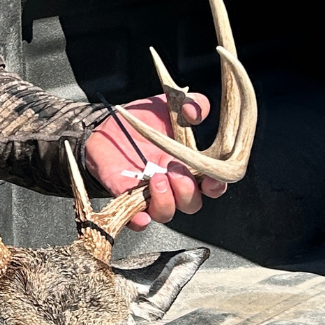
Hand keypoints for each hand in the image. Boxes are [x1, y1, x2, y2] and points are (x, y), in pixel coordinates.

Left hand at [83, 94, 227, 230]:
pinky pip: (136, 220)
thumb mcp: (169, 105)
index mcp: (190, 165)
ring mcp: (150, 194)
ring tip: (156, 178)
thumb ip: (192, 104)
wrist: (107, 125)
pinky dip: (140, 221)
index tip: (212, 179)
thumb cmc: (143, 120)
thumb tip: (196, 112)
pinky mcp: (127, 199)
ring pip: (167, 213)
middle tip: (175, 170)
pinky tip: (140, 214)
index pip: (212, 185)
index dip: (217, 186)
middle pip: (191, 203)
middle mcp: (173, 184)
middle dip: (188, 190)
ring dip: (166, 200)